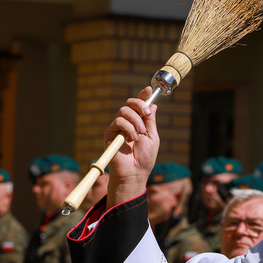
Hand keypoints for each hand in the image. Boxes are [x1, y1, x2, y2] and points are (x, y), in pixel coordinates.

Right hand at [106, 87, 159, 206]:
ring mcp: (118, 128)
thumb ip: (150, 121)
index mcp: (139, 123)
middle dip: (139, 105)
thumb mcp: (152, 137)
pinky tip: (131, 139)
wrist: (135, 172)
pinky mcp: (110, 134)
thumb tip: (153, 105)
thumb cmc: (145, 158)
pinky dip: (127, 128)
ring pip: (123, 111)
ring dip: (135, 121)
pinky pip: (118, 121)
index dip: (143, 96)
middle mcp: (128, 123)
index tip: (149, 90)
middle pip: (130, 103)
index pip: (139, 106)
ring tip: (139, 134)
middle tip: (146, 114)